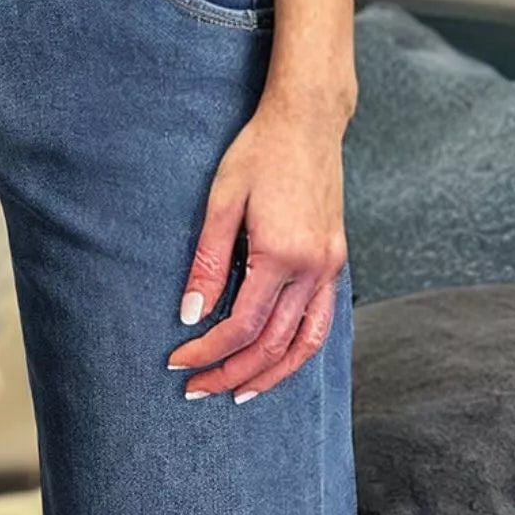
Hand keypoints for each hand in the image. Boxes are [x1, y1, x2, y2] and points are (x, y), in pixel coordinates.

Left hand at [168, 88, 350, 401]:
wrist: (308, 120)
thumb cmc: (259, 153)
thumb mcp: (221, 203)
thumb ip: (206, 263)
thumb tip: (190, 316)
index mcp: (281, 254)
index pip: (241, 326)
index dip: (207, 351)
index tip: (178, 362)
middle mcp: (313, 268)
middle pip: (271, 345)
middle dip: (232, 373)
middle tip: (199, 389)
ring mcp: (330, 268)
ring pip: (305, 344)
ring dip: (271, 376)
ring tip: (240, 393)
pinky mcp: (336, 263)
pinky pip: (322, 324)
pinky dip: (299, 352)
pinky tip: (276, 362)